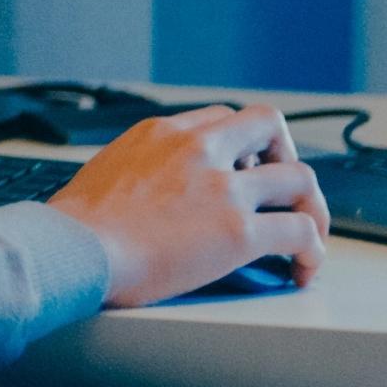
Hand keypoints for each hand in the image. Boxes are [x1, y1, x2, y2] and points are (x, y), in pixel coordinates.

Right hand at [45, 103, 327, 305]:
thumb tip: (142, 196)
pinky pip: (299, 232)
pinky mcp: (238, 231)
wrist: (73, 249)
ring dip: (311, 207)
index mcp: (160, 133)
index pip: (221, 118)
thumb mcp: (103, 171)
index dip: (240, 145)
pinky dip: (313, 251)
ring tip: (308, 235)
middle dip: (284, 158)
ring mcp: (222, 188)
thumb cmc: (75, 226)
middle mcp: (197, 150)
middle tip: (282, 193)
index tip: (242, 171)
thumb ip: (135, 170)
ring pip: (299, 178)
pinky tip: (305, 269)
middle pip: (269, 126)